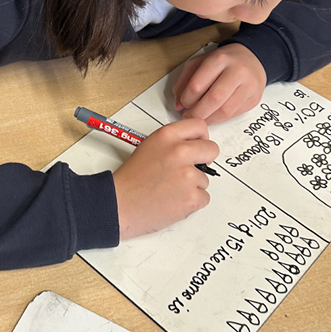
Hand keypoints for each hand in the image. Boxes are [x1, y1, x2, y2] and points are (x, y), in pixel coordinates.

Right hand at [113, 118, 217, 239]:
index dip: (201, 138)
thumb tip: (193, 146)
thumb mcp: (148, 147)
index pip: (200, 126)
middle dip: (204, 160)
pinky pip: (204, 197)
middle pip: (212, 150)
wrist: (119, 205)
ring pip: (205, 178)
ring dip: (192, 185)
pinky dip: (191, 202)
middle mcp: (179, 152)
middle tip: (188, 170)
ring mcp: (188, 176)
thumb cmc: (130, 180)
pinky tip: (173, 201)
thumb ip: (172, 143)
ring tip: (169, 190)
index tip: (197, 145)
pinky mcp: (192, 197)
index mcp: (167, 136)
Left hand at [173, 43, 266, 125]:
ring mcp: (248, 86)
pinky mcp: (253, 99)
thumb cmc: (224, 61)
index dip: (187, 98)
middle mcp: (237, 71)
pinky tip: (212, 116)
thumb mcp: (200, 62)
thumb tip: (178, 104)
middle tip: (188, 116)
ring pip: (225, 111)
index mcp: (219, 59)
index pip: (198, 84)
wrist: (252, 58)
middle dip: (197, 112)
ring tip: (199, 118)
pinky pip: (234, 114)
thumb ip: (185, 80)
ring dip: (208, 119)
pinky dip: (219, 119)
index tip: (183, 103)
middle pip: (214, 99)